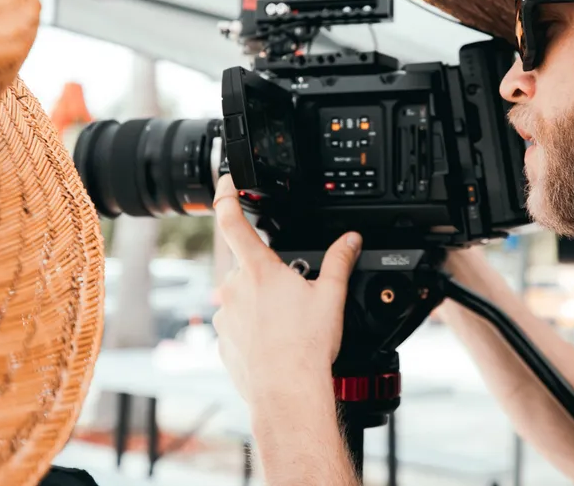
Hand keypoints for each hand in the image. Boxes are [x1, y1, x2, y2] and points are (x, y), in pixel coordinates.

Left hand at [211, 175, 361, 402]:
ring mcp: (225, 316)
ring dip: (262, 305)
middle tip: (295, 296)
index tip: (227, 181)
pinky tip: (277, 344)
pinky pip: (238, 327)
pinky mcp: (222, 342)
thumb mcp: (331, 295)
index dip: (227, 195)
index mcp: (259, 270)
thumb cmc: (306, 346)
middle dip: (270, 276)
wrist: (287, 392)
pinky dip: (255, 331)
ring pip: (243, 299)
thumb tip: (350, 240)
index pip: (233, 221)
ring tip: (289, 327)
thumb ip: (339, 260)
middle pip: (248, 268)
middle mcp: (235, 289)